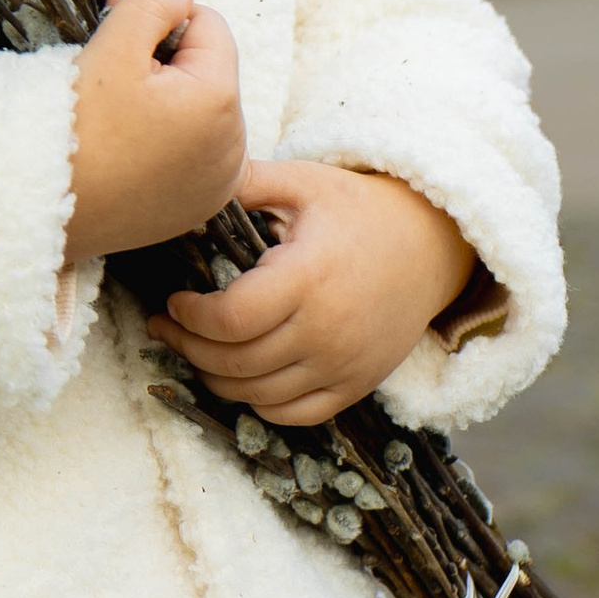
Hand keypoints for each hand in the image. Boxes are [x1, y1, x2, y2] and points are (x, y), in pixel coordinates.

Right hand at [65, 0, 245, 264]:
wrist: (43, 206)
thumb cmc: (77, 126)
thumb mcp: (112, 46)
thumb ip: (154, 4)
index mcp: (221, 100)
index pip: (209, 25)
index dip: (164, 24)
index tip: (122, 46)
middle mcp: (235, 146)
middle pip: (210, 70)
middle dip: (170, 65)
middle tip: (117, 86)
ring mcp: (219, 183)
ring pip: (204, 110)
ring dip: (172, 103)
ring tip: (121, 121)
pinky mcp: (200, 207)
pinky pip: (198, 152)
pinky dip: (172, 142)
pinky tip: (131, 151)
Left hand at [152, 160, 475, 427]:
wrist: (432, 245)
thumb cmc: (359, 209)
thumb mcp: (303, 182)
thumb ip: (246, 183)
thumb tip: (190, 186)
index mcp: (307, 278)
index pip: (231, 320)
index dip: (190, 319)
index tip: (172, 301)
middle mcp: (326, 330)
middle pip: (237, 363)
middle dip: (188, 349)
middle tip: (166, 328)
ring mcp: (343, 364)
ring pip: (259, 395)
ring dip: (215, 379)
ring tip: (194, 352)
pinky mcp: (356, 385)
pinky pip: (296, 415)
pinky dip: (258, 404)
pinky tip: (239, 379)